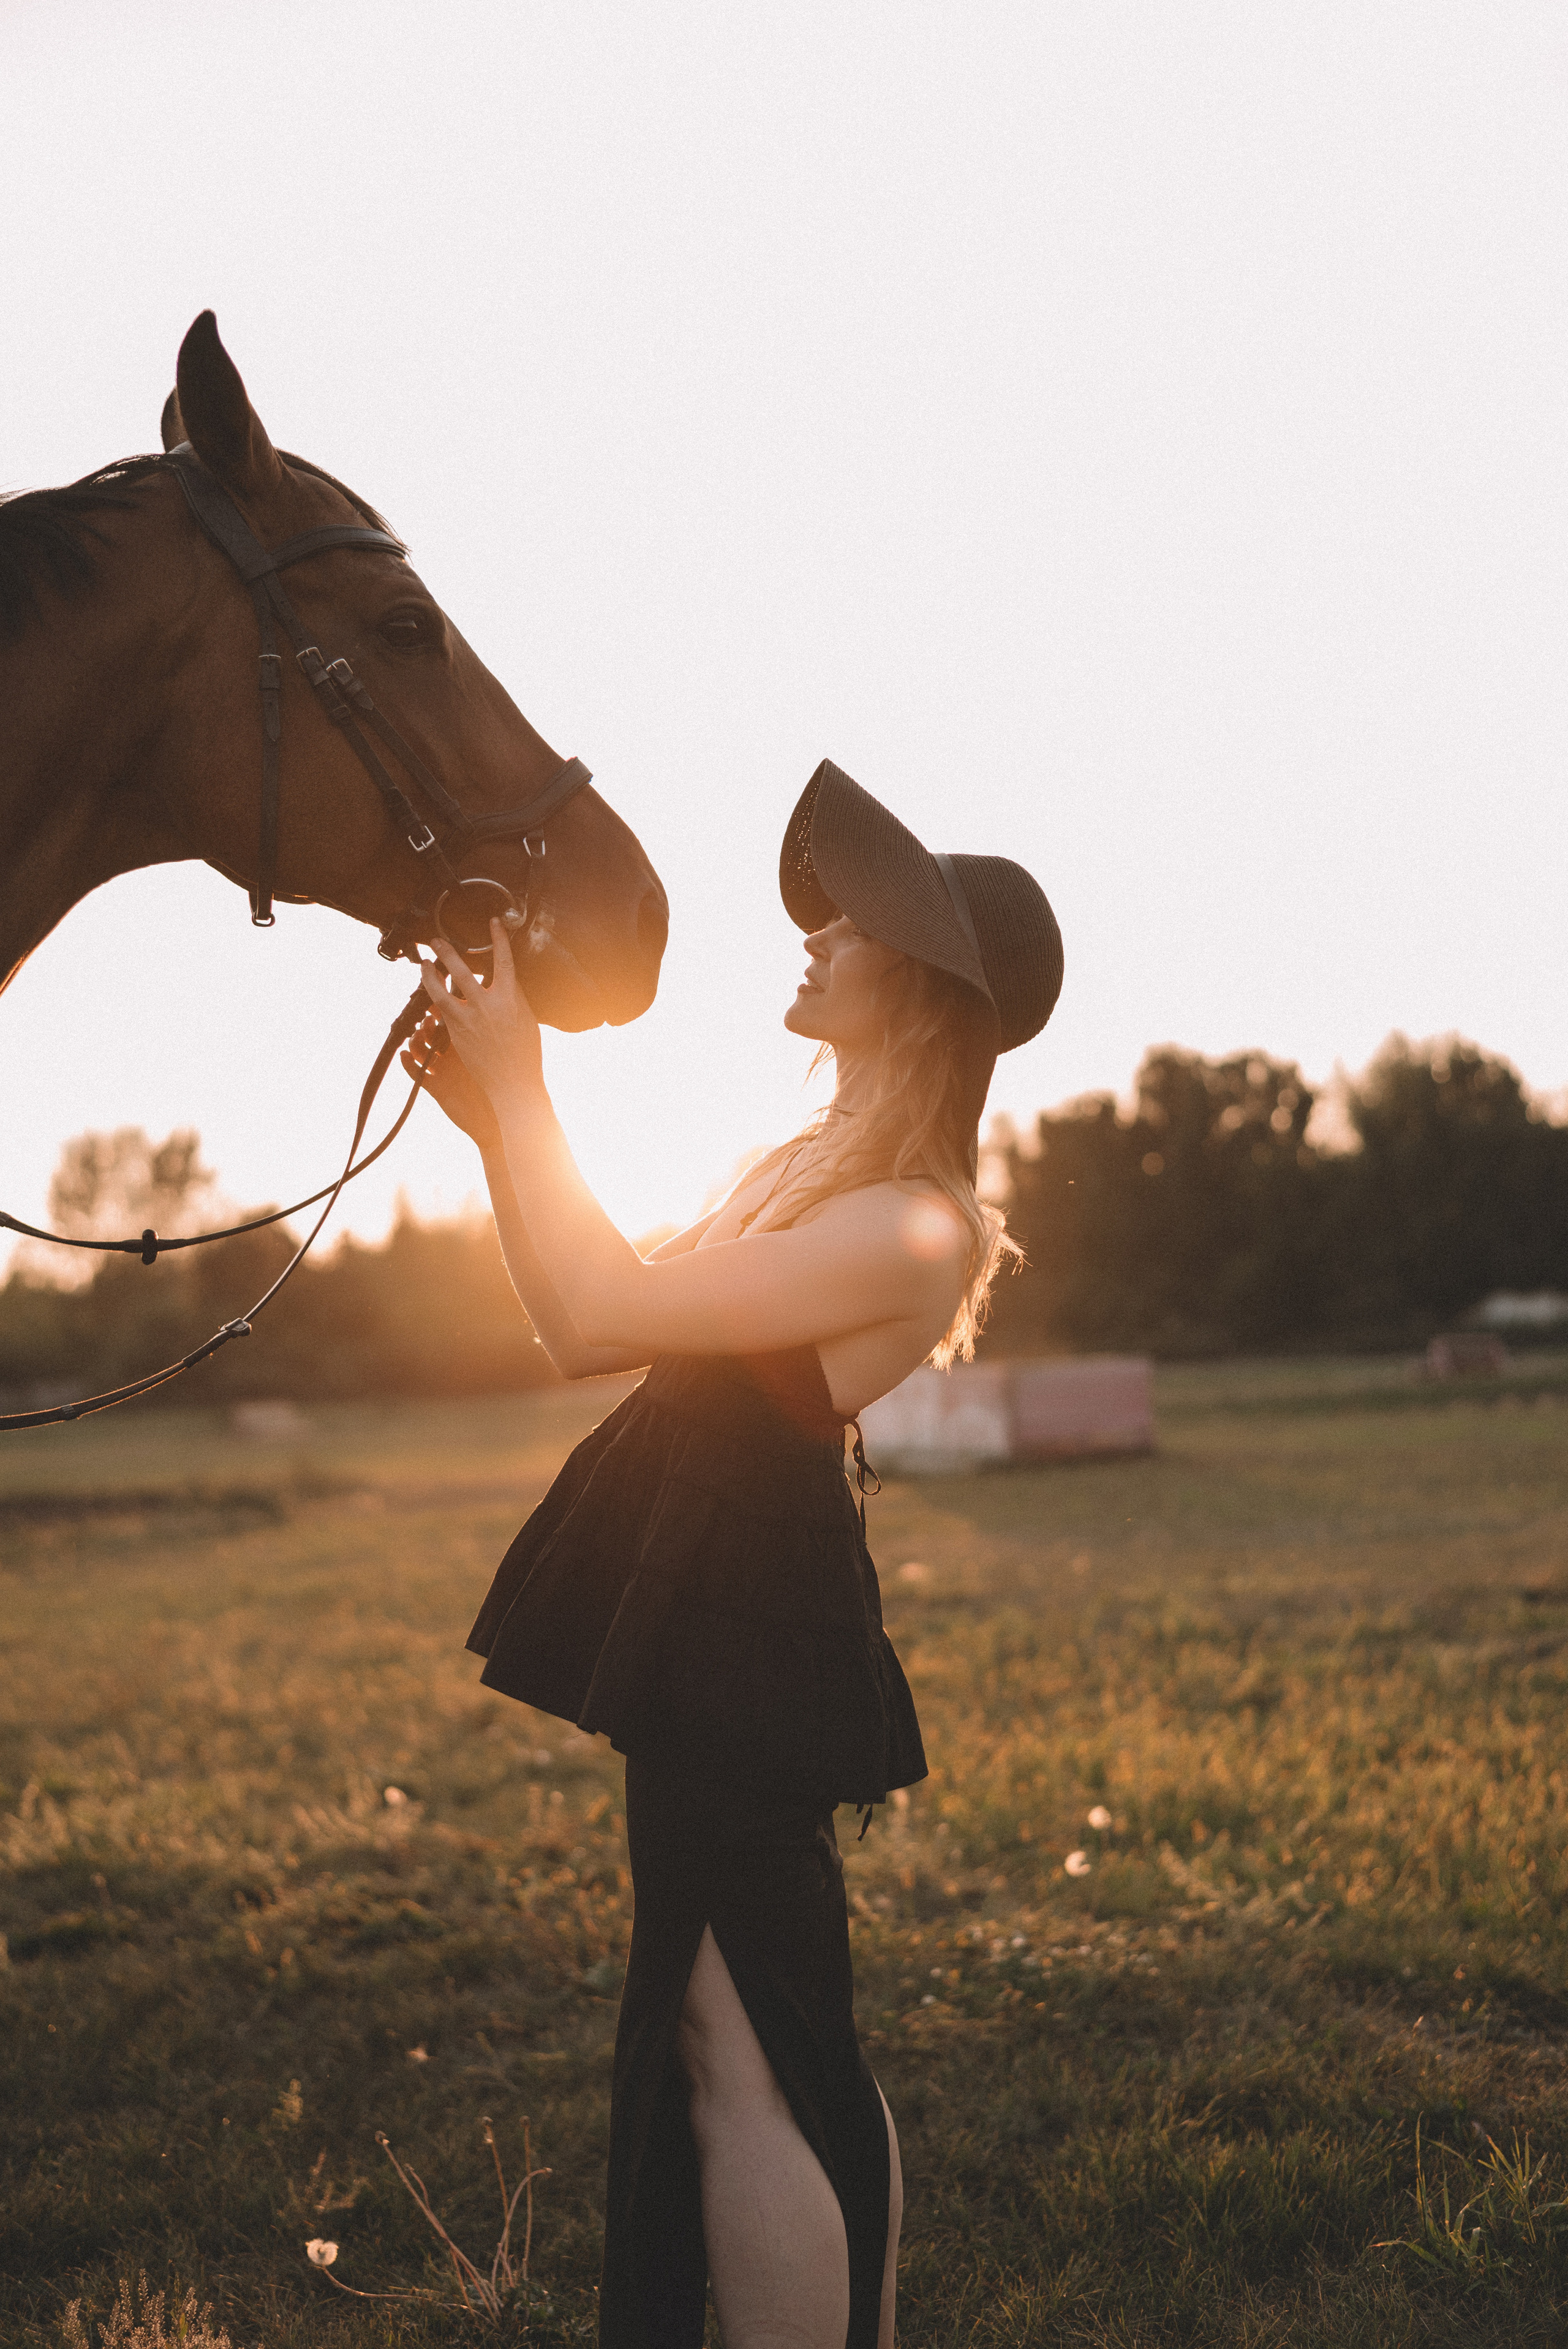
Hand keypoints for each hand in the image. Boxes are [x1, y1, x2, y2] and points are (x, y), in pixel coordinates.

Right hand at [400, 1010, 501, 1149]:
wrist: (500, 1120)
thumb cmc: (505, 1085)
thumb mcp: (494, 1053)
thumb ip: (486, 1031)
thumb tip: (486, 1004)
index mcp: (469, 1045)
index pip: (451, 1022)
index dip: (441, 1011)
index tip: (438, 1001)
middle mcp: (455, 1056)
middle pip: (432, 1034)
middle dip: (426, 1024)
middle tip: (427, 1019)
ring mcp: (444, 1072)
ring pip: (421, 1051)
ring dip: (415, 1041)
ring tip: (417, 1036)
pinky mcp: (436, 1088)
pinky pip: (416, 1074)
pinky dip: (407, 1064)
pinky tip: (404, 1054)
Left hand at [420, 920, 544, 1107]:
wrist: (513, 1082)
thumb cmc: (525, 1053)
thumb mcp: (527, 1018)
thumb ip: (515, 996)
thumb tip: (507, 979)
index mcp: (509, 997)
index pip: (504, 959)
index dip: (498, 938)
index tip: (493, 923)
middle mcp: (486, 1004)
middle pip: (460, 969)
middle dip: (446, 951)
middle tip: (436, 941)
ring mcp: (467, 1019)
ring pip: (439, 990)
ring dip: (428, 975)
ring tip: (423, 965)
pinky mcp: (455, 1033)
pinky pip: (439, 1011)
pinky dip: (433, 999)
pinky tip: (429, 993)